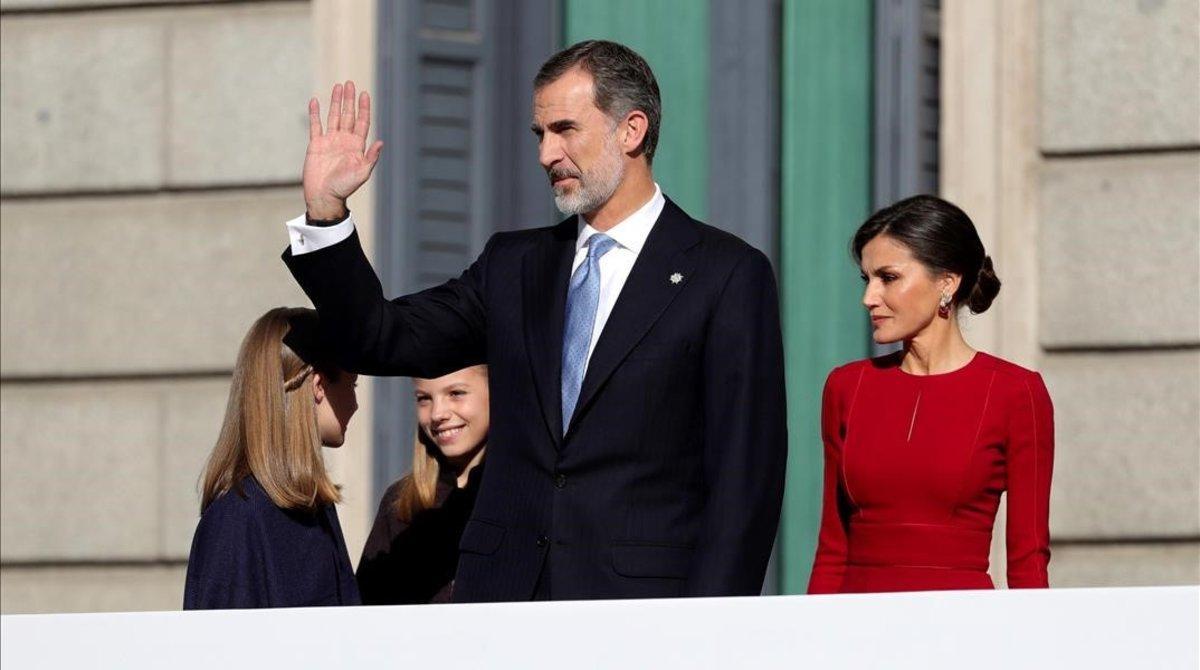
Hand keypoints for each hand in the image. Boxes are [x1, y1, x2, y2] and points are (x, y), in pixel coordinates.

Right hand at [303, 80, 383, 219]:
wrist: (324, 196)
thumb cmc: (345, 187)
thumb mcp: (362, 173)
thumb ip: (371, 157)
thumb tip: (381, 142)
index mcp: (356, 146)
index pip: (362, 122)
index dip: (363, 108)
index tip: (364, 94)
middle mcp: (344, 141)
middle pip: (348, 115)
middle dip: (349, 100)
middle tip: (350, 84)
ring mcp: (329, 141)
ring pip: (333, 116)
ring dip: (335, 102)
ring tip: (338, 87)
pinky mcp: (315, 145)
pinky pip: (315, 126)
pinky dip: (315, 114)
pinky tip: (315, 101)